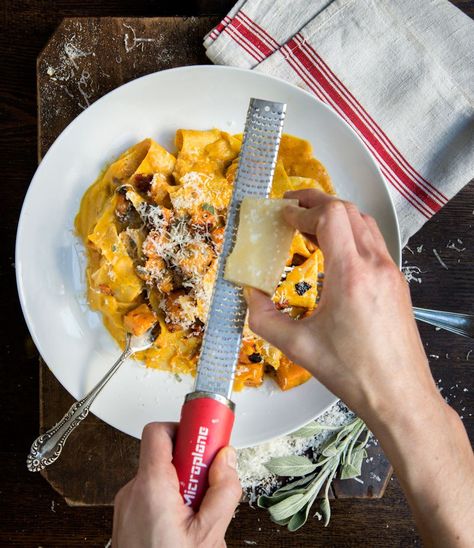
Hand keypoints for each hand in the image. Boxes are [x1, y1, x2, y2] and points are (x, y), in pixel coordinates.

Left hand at [113, 423, 240, 547]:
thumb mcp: (209, 535)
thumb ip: (223, 491)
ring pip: (164, 478)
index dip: (185, 428)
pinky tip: (185, 530)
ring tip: (199, 520)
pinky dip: (173, 503)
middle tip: (210, 487)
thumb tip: (227, 459)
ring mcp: (128, 505)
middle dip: (193, 467)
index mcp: (151, 488)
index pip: (159, 431)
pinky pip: (154, 496)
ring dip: (185, 489)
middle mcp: (134, 491)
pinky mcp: (128, 518)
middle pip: (167, 456)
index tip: (208, 434)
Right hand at [245, 188, 439, 420]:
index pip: (330, 217)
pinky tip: (335, 250)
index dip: (302, 209)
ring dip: (337, 215)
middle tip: (292, 206)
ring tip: (310, 224)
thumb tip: (249, 295)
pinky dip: (352, 233)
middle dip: (318, 201)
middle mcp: (375, 266)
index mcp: (351, 275)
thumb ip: (263, 318)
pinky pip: (374, 242)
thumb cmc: (353, 373)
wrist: (399, 395)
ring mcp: (391, 272)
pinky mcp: (396, 283)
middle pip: (349, 210)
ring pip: (365, 222)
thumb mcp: (297, 347)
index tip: (283, 215)